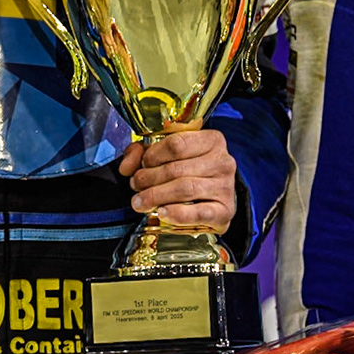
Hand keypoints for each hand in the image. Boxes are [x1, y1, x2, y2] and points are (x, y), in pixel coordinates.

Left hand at [118, 129, 237, 233]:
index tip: (142, 164)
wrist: (214, 201)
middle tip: (136, 185)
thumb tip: (127, 166)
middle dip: (149, 178)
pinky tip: (162, 213)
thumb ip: (143, 153)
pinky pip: (199, 213)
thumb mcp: (167, 155)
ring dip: (156, 196)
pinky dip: (177, 214)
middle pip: (177, 168)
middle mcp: (223, 162)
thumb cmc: (190, 173)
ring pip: (185, 188)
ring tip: (140, 201)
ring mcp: (226, 187)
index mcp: (212, 140)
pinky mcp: (224, 211)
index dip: (153, 155)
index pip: (177, 143)